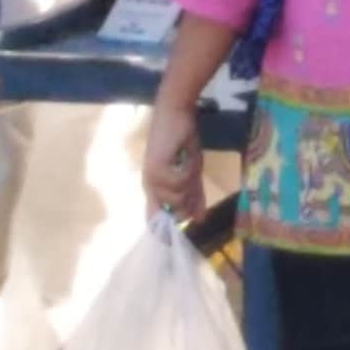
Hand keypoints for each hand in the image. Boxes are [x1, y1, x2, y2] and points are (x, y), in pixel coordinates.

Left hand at [142, 92, 205, 221]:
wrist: (176, 113)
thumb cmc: (182, 140)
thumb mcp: (192, 172)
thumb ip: (194, 195)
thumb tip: (199, 220)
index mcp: (155, 187)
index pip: (154, 218)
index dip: (165, 231)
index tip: (181, 236)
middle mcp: (149, 186)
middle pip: (173, 211)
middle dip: (188, 198)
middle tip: (193, 173)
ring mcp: (151, 178)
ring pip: (178, 198)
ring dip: (190, 181)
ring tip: (189, 160)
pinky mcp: (156, 169)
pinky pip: (179, 183)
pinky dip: (188, 172)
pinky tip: (186, 157)